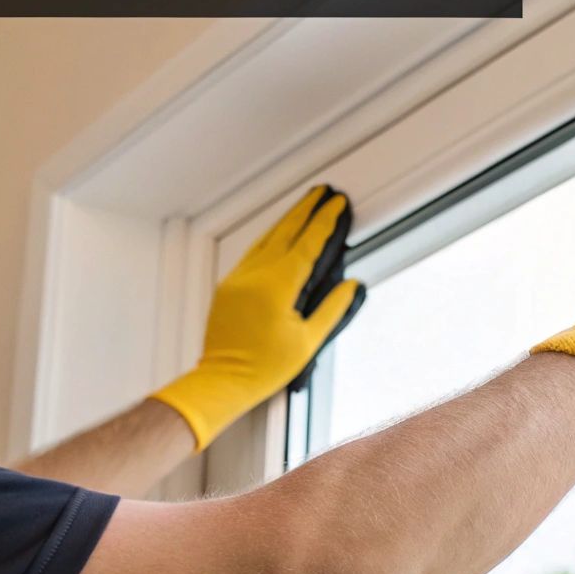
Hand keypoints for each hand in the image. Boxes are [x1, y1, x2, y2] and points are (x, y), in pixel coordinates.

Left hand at [152, 185, 365, 449]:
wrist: (223, 381)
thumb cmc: (263, 369)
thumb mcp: (308, 342)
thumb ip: (332, 309)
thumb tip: (352, 286)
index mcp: (277, 287)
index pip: (307, 244)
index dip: (324, 221)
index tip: (337, 204)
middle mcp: (255, 276)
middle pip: (285, 231)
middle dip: (306, 209)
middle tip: (322, 192)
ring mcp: (238, 279)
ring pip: (266, 238)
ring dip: (287, 219)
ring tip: (304, 205)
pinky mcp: (228, 286)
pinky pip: (252, 252)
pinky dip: (269, 238)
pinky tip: (277, 233)